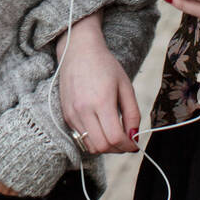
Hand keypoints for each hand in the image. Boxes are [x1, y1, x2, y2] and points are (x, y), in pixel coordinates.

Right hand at [57, 18, 140, 153]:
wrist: (78, 50)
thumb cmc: (105, 65)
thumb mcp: (125, 86)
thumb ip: (133, 113)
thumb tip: (133, 136)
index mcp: (101, 101)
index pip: (115, 138)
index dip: (128, 145)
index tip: (134, 143)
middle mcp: (83, 110)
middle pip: (102, 147)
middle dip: (117, 149)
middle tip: (126, 140)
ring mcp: (72, 113)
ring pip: (90, 146)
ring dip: (105, 146)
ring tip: (113, 134)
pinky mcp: (66, 114)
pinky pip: (80, 137)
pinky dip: (93, 138)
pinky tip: (100, 126)